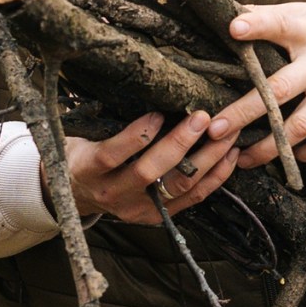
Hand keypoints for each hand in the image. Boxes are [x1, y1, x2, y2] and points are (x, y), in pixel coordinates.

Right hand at [57, 111, 238, 224]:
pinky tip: (230, 155)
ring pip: (178, 187)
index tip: (157, 113)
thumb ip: (103, 120)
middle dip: (179, 144)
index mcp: (89, 169)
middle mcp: (112, 193)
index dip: (135, 136)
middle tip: (202, 117)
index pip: (111, 154)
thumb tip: (140, 89)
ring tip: (226, 134)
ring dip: (207, 159)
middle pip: (149, 172)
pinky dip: (215, 177)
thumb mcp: (81, 135)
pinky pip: (192, 198)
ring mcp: (137, 209)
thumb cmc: (84, 153)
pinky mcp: (157, 217)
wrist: (76, 193)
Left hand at [208, 3, 305, 166]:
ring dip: (267, 147)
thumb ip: (276, 17)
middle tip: (216, 129)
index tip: (233, 29)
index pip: (282, 23)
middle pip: (279, 90)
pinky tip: (284, 156)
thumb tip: (231, 15)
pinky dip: (303, 153)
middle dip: (244, 112)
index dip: (258, 25)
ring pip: (300, 127)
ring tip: (241, 157)